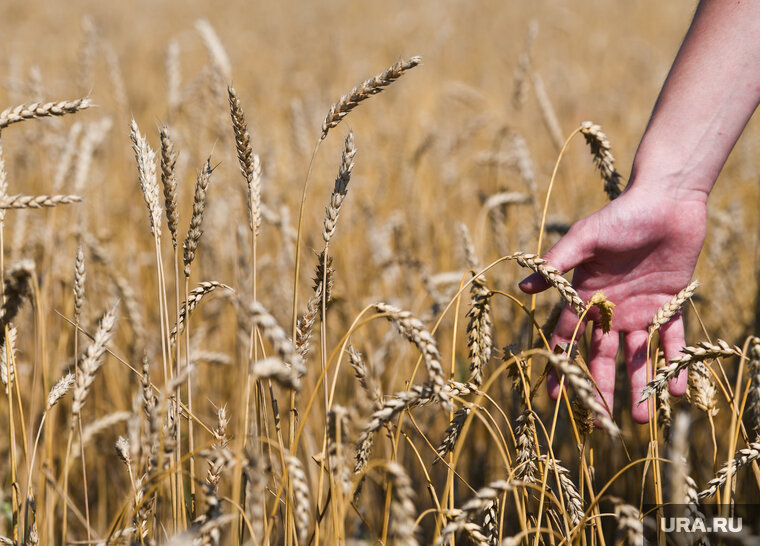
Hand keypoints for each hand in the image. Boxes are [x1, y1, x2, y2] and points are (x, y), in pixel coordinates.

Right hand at [519, 185, 706, 422]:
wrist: (667, 200)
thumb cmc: (621, 215)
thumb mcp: (585, 238)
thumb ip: (558, 263)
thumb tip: (523, 287)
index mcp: (586, 295)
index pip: (567, 338)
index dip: (561, 367)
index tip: (555, 399)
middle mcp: (611, 308)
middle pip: (602, 356)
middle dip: (600, 387)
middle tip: (600, 423)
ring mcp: (641, 310)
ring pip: (638, 356)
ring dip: (639, 385)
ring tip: (641, 418)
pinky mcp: (671, 306)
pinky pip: (673, 341)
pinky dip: (676, 364)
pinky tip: (677, 391)